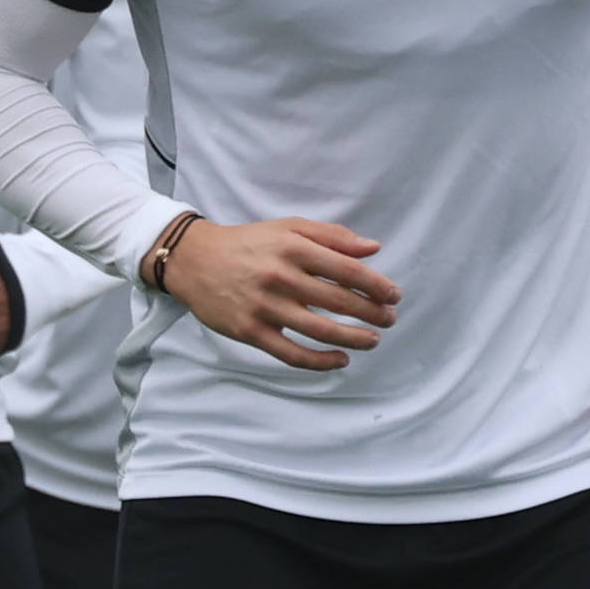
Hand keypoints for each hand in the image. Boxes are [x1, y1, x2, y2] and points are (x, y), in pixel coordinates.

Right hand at [161, 215, 398, 371]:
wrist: (195, 260)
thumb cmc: (248, 243)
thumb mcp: (288, 228)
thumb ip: (331, 236)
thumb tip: (373, 248)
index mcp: (293, 247)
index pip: (346, 270)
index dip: (376, 285)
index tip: (394, 295)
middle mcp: (280, 276)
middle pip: (338, 301)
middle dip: (372, 313)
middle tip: (390, 319)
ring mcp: (264, 306)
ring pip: (319, 330)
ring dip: (354, 338)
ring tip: (373, 340)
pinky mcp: (250, 331)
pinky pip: (292, 353)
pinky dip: (321, 360)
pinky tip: (340, 359)